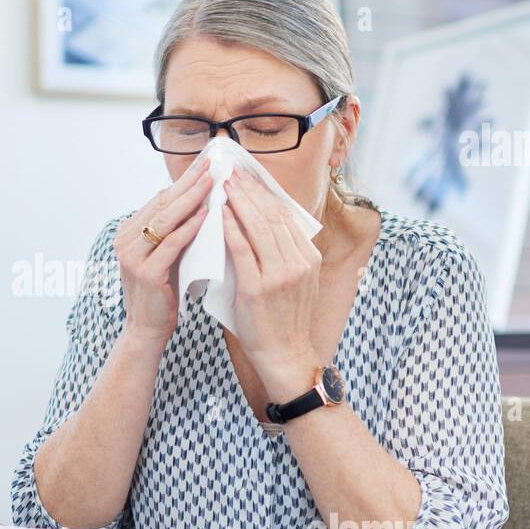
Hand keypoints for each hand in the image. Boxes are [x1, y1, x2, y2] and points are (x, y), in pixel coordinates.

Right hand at [114, 157, 211, 346]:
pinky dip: (189, 227)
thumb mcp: (164, 256)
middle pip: (163, 204)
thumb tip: (196, 202)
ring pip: (166, 219)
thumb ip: (172, 232)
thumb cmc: (161, 294)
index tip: (205, 165)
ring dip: (191, 198)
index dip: (183, 181)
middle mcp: (125, 241)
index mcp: (128, 233)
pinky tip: (206, 214)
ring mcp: (133, 256)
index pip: (160, 200)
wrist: (147, 331)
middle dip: (189, 182)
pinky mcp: (146, 273)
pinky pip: (171, 243)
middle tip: (212, 163)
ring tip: (212, 181)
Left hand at [221, 169, 322, 395]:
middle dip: (250, 191)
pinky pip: (242, 250)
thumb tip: (265, 224)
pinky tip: (220, 214)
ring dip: (239, 203)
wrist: (284, 355)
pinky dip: (231, 229)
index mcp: (309, 258)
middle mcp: (298, 263)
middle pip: (272, 216)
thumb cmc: (283, 319)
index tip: (249, 177)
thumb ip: (286, 255)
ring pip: (258, 228)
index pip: (285, 216)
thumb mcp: (296, 282)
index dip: (265, 194)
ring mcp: (280, 275)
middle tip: (232, 173)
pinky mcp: (259, 288)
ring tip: (223, 186)